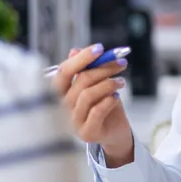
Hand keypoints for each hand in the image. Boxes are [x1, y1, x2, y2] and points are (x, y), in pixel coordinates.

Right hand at [50, 44, 132, 165]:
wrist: (115, 132)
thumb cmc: (104, 105)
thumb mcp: (97, 83)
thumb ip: (87, 68)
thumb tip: (74, 50)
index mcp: (59, 93)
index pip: (64, 71)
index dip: (81, 58)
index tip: (100, 48)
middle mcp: (61, 107)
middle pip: (80, 81)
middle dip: (103, 68)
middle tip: (121, 64)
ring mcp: (72, 122)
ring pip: (88, 94)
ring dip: (109, 84)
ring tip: (121, 82)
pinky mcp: (86, 133)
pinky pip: (97, 111)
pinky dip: (109, 100)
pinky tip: (116, 97)